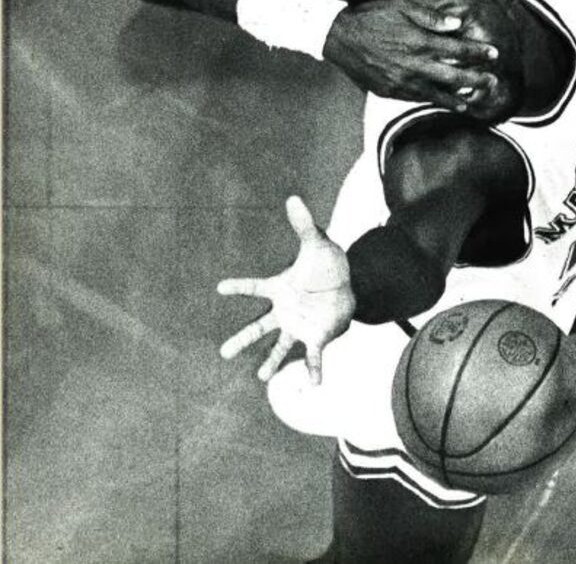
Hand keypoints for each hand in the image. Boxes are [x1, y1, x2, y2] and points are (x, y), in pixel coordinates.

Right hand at [217, 196, 355, 383]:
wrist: (346, 285)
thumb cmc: (326, 264)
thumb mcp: (317, 243)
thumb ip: (304, 224)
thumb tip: (293, 198)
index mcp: (280, 288)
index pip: (254, 287)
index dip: (238, 286)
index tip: (220, 287)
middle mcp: (284, 311)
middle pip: (258, 327)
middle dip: (241, 340)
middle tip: (223, 353)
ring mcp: (298, 326)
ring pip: (281, 347)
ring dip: (272, 362)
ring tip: (262, 376)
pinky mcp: (316, 337)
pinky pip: (313, 356)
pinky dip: (314, 370)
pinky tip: (314, 385)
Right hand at [323, 0, 499, 112]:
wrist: (338, 37)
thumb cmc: (371, 17)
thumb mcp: (401, 6)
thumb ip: (430, 16)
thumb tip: (457, 24)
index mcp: (418, 41)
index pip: (457, 50)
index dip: (478, 53)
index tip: (494, 54)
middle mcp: (413, 64)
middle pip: (453, 76)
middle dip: (476, 79)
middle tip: (493, 81)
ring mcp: (402, 81)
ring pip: (437, 93)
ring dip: (459, 97)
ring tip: (474, 99)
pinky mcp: (390, 91)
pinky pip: (418, 98)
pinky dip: (435, 101)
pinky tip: (445, 101)